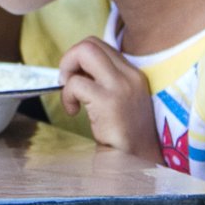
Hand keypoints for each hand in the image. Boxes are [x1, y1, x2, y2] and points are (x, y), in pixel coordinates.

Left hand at [58, 37, 161, 163]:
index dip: (81, 59)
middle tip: (67, 82)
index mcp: (133, 73)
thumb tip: (76, 68)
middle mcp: (130, 75)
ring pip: (84, 52)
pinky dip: (67, 96)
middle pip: (90, 43)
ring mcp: (121, 87)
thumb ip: (103, 80)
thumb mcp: (119, 98)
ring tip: (71, 96)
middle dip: (70, 59)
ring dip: (67, 72)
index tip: (78, 79)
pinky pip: (76, 83)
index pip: (100, 45)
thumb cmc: (123, 133)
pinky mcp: (109, 102)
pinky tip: (73, 111)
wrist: (137, 161)